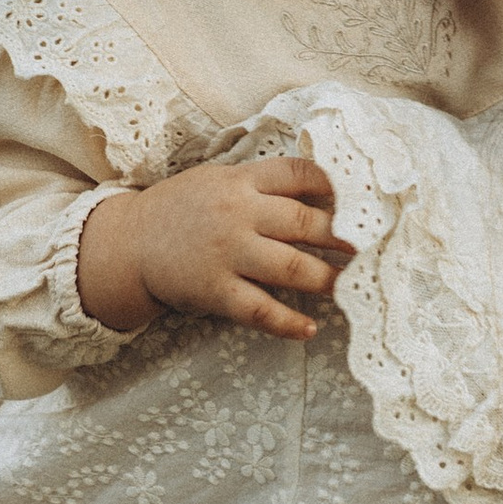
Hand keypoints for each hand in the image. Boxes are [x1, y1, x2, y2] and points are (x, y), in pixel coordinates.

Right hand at [77, 157, 350, 342]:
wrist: (130, 243)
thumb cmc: (183, 208)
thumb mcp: (220, 180)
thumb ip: (263, 183)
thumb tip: (323, 186)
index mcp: (241, 181)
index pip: (298, 174)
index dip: (335, 184)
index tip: (364, 197)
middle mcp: (237, 214)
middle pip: (304, 221)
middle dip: (343, 235)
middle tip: (372, 245)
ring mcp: (227, 253)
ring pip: (290, 266)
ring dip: (327, 277)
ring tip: (351, 284)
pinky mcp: (215, 290)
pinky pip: (259, 310)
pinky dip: (287, 322)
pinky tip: (309, 329)